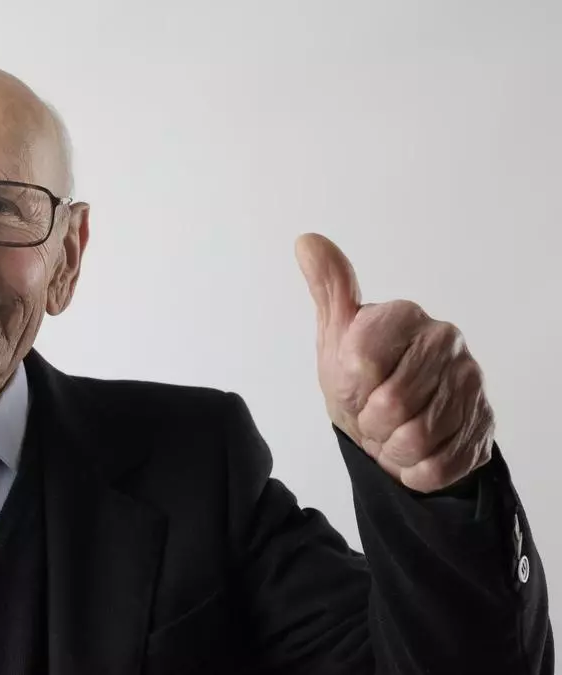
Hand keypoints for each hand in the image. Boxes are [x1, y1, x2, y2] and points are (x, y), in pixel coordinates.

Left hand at [295, 233, 493, 492]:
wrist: (395, 423)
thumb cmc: (362, 375)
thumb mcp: (337, 334)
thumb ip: (329, 289)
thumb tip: (307, 242)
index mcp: (405, 315)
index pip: (362, 361)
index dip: (349, 386)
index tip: (352, 386)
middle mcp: (446, 341)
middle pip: (391, 404)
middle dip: (369, 423)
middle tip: (371, 417)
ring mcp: (472, 382)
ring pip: (417, 438)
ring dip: (391, 448)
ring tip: (391, 433)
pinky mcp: (485, 424)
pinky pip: (440, 464)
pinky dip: (415, 470)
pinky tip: (413, 453)